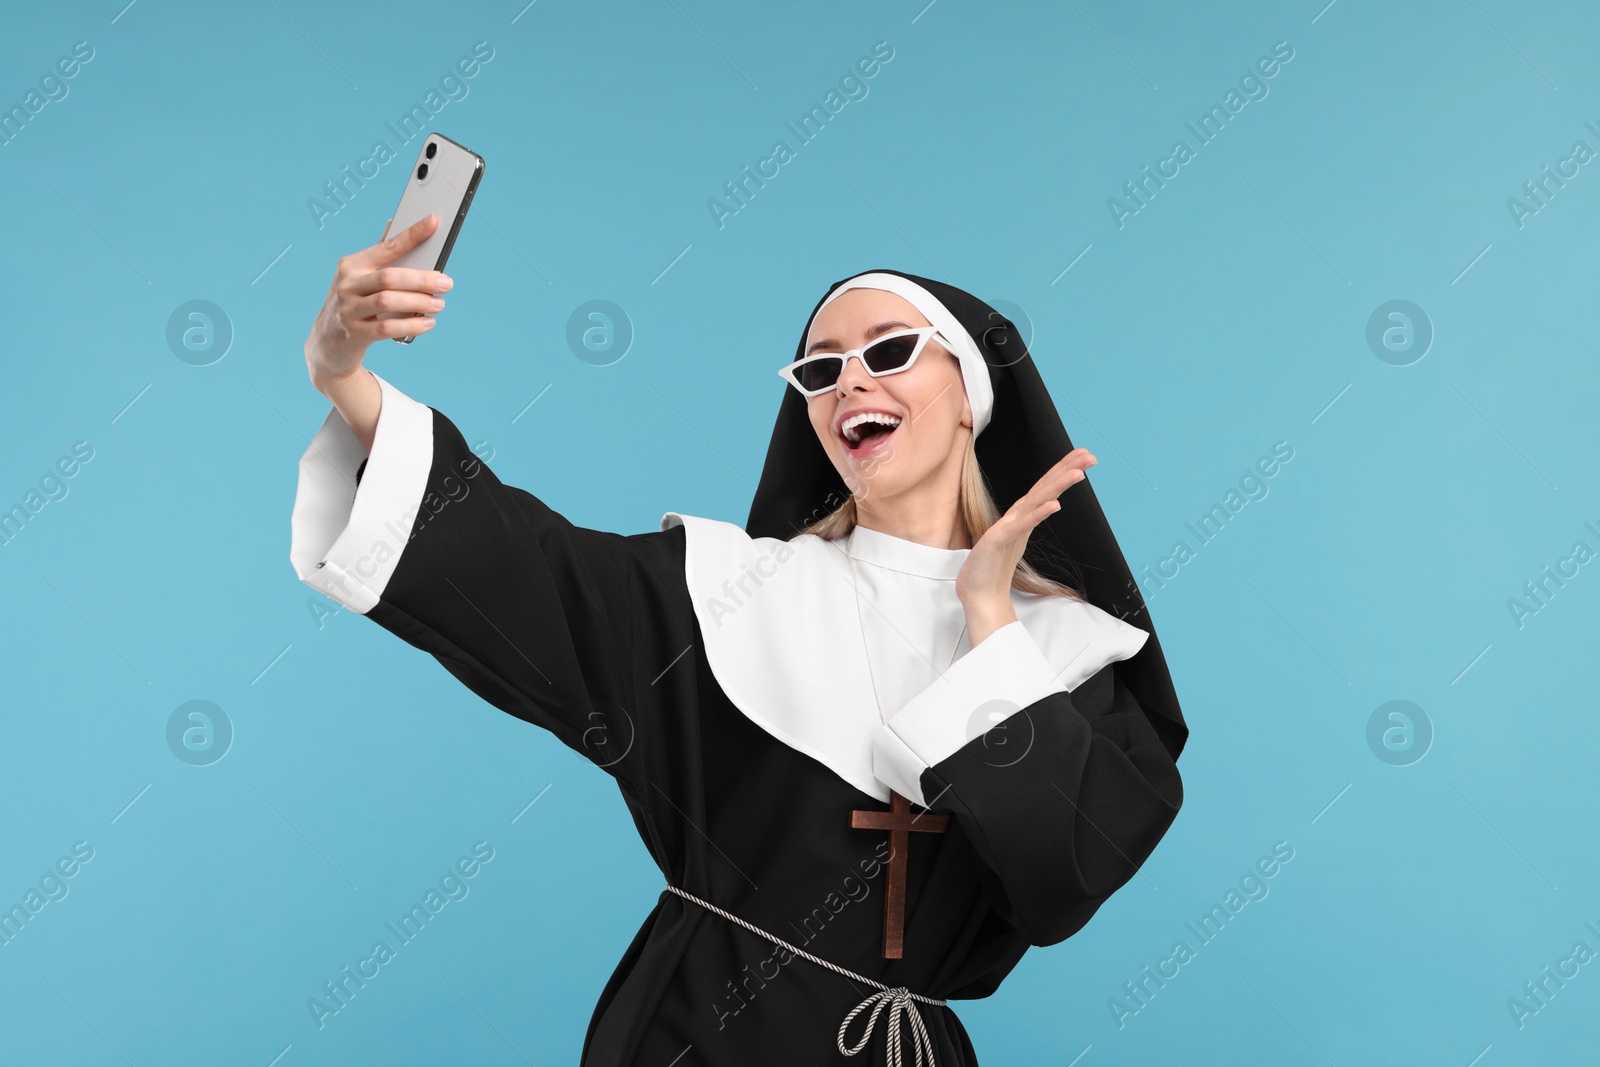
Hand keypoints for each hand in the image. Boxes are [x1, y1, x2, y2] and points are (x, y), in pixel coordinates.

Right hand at [303, 213, 453, 386]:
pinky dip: (412, 325)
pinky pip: (387, 328)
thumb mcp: (359, 278)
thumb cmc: (354, 303)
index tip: (433, 221)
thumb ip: (379, 257)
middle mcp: (347, 285)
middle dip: (422, 279)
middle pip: (389, 277)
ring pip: (388, 301)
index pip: (387, 246)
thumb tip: (396, 223)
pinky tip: (428, 323)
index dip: (411, 234)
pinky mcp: (354, 334)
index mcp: (352, 265)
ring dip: (419, 302)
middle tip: (447, 283)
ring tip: (439, 304)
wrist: (328, 342)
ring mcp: (348, 310)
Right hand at [955, 448, 1096, 619]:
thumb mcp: (1017, 539)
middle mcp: (1016, 517)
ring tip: (1078, 473)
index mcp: (1022, 516)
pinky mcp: (999, 541)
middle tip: (1088, 455)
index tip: (1085, 457)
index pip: (1046, 488)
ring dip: (1057, 485)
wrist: (978, 593)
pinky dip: (1038, 514)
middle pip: (1044, 487)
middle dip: (1066, 469)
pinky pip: (1022, 526)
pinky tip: (1055, 505)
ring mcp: (1007, 527)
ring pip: (1036, 501)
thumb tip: (1046, 507)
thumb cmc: (993, 568)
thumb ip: (1029, 522)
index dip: (1064, 470)